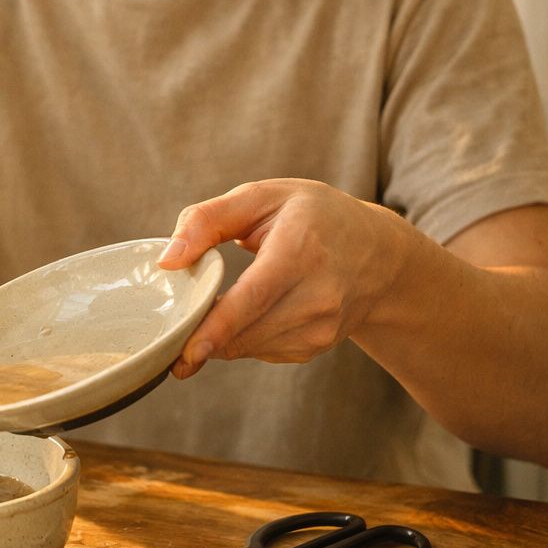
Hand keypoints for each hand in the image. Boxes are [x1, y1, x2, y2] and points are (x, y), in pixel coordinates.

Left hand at [156, 179, 409, 378]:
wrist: (380, 252)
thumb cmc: (313, 216)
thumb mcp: (261, 196)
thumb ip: (206, 219)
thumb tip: (167, 260)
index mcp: (302, 250)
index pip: (254, 297)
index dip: (218, 327)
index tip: (186, 351)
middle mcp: (320, 294)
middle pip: (249, 330)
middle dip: (204, 338)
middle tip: (169, 337)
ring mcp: (324, 326)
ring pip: (252, 346)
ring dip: (221, 338)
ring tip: (210, 311)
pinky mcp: (319, 345)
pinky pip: (264, 351)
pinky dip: (242, 339)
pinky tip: (246, 315)